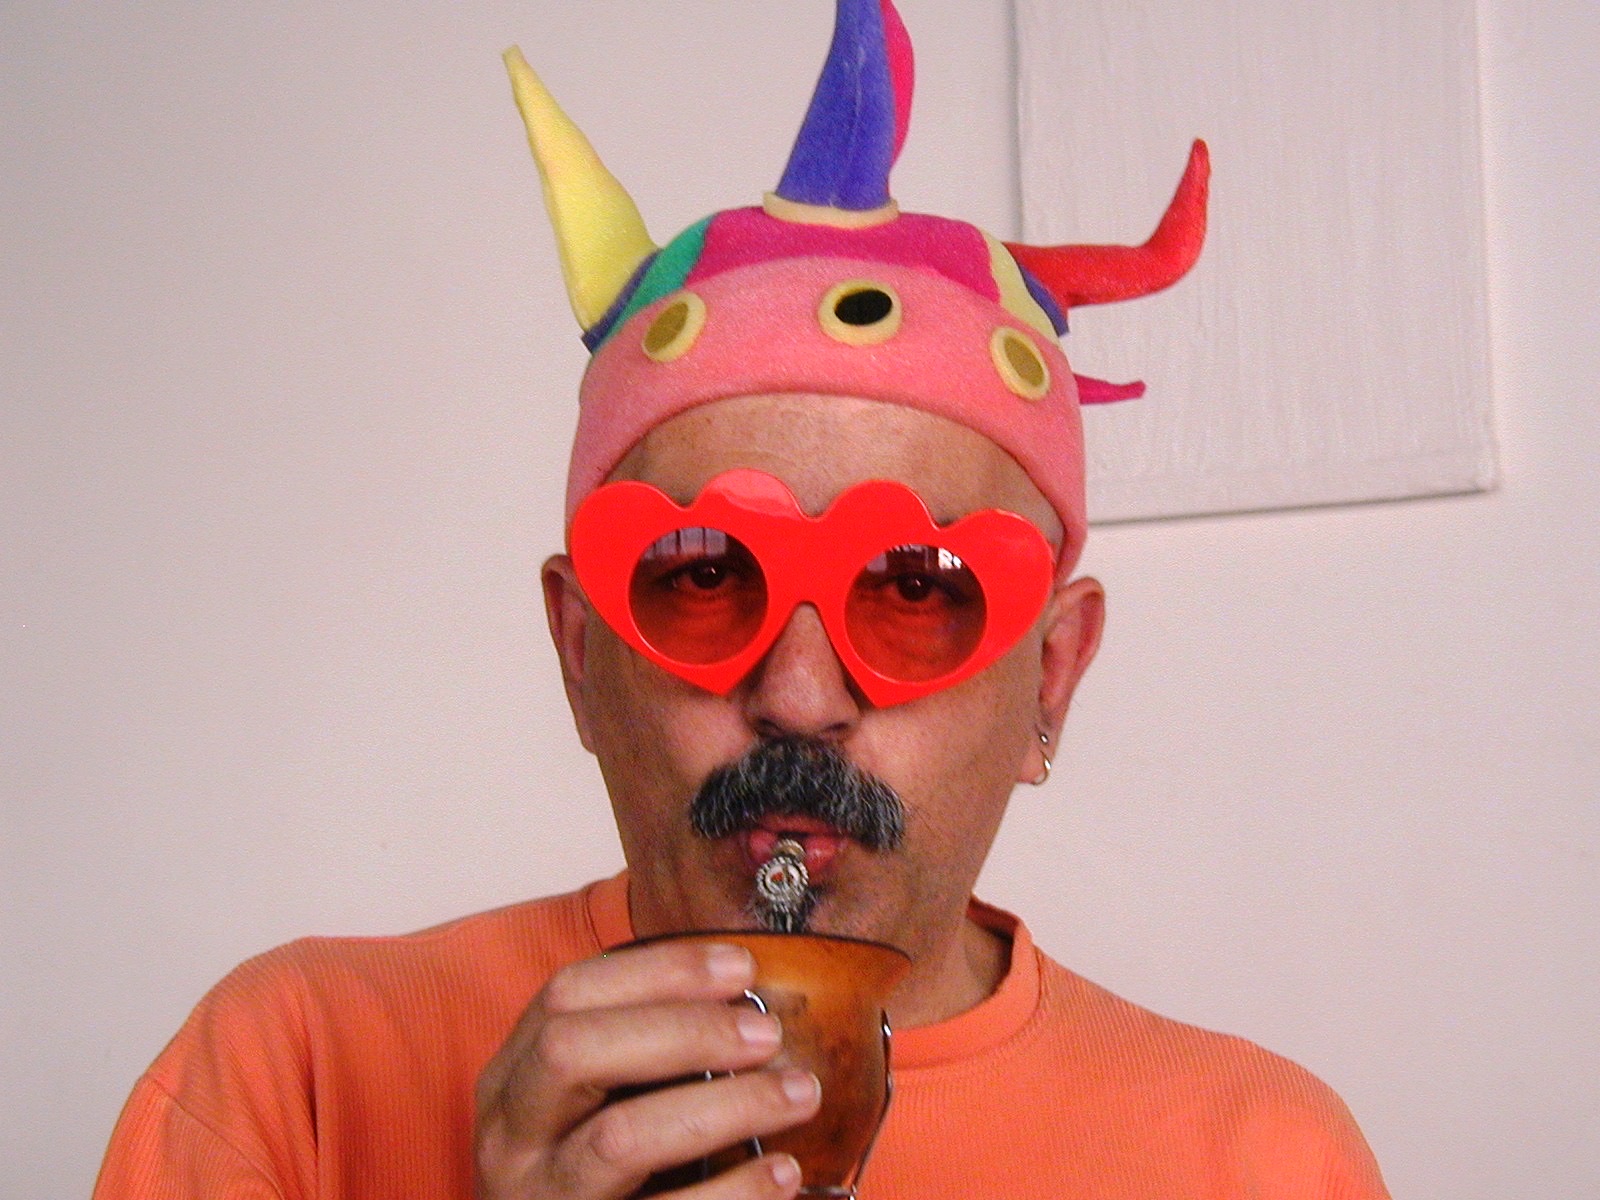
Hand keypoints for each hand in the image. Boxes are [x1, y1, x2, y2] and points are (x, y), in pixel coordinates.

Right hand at [475, 939, 820, 1198]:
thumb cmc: (590, 1180)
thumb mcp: (582, 1111)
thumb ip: (635, 1053)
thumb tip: (744, 997)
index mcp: (510, 1082)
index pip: (566, 994)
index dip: (656, 970)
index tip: (740, 967)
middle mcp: (511, 1139)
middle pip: (572, 1051)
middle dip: (682, 1030)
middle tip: (767, 1033)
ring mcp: (541, 1199)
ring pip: (620, 1139)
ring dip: (725, 1107)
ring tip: (798, 1094)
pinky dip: (733, 1193)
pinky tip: (783, 1172)